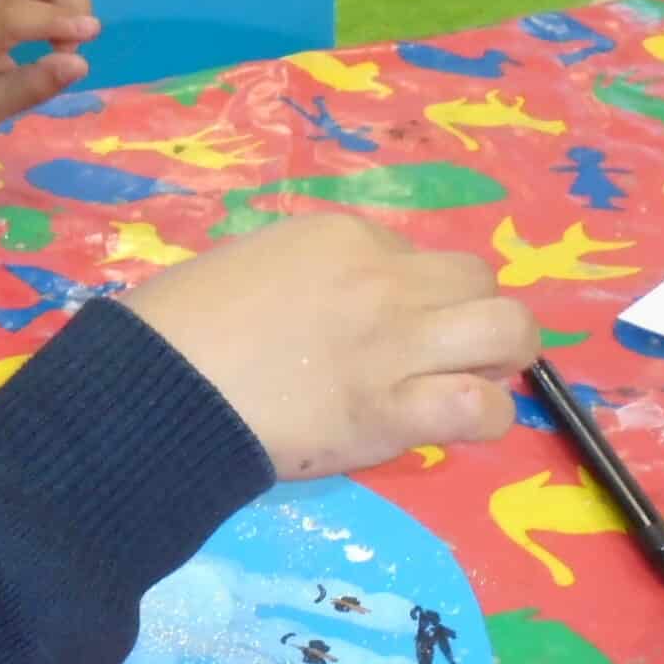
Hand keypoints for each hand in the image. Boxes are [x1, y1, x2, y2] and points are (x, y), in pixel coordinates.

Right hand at [122, 213, 536, 478]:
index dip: (410, 294)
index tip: (381, 328)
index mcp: (341, 237)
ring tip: (478, 381)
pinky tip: (456, 425)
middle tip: (447, 353)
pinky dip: (482, 418)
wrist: (155, 386)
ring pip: (508, 329)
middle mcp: (383, 279)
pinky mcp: (394, 411)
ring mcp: (395, 344)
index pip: (414, 257)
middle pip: (477, 279)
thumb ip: (301, 274)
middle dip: (470, 313)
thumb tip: (325, 308)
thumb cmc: (173, 325)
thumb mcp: (242, 263)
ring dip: (504, 356)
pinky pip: (481, 408)